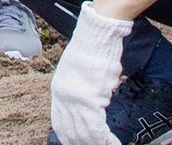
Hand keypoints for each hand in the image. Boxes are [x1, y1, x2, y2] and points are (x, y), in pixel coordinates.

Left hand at [50, 1, 130, 144]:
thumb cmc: (91, 53)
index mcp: (57, 90)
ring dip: (97, 143)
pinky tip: (114, 142)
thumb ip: (76, 93)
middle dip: (83, 143)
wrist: (96, 37)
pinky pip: (97, 129)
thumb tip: (83, 110)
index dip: (69, 137)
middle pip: (71, 132)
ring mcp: (75, 98)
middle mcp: (63, 96)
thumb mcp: (75, 75)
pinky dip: (106, 139)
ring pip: (85, 134)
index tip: (77, 143)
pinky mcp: (90, 99)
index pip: (59, 123)